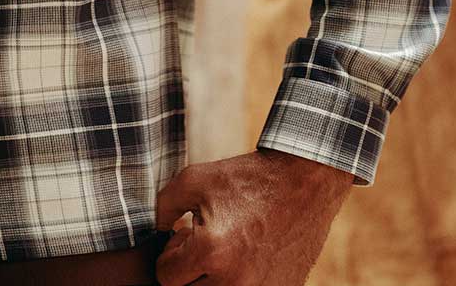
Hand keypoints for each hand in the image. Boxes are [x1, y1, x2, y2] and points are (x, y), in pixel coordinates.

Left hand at [153, 148, 352, 285]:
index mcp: (210, 252)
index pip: (166, 278)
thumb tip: (153, 234)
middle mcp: (235, 280)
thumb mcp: (192, 180)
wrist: (303, 183)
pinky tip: (244, 256)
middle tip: (201, 242)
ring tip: (221, 250)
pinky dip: (239, 280)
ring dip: (211, 278)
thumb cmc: (245, 179)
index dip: (169, 254)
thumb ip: (160, 209)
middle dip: (187, 270)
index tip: (184, 234)